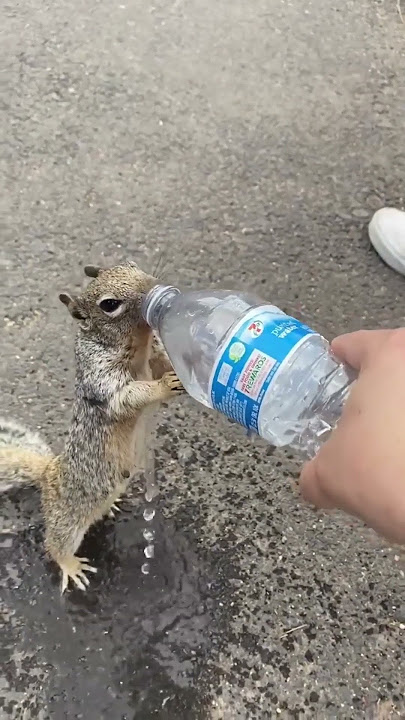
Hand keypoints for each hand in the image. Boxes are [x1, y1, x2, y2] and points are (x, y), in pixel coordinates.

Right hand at [299, 328, 404, 543]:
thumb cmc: (386, 474)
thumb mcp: (328, 474)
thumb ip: (314, 471)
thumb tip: (313, 481)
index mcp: (392, 355)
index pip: (355, 344)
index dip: (338, 362)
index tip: (333, 373)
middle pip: (394, 364)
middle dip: (380, 389)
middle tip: (364, 417)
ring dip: (401, 413)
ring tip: (392, 444)